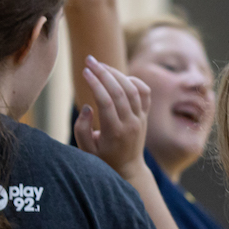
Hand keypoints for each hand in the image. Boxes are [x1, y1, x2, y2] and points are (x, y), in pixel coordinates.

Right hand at [74, 55, 152, 179]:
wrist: (128, 168)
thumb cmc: (103, 158)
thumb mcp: (86, 150)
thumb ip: (82, 129)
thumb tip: (88, 107)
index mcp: (115, 132)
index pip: (106, 102)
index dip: (95, 84)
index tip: (84, 71)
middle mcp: (130, 123)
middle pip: (120, 91)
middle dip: (104, 73)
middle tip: (89, 60)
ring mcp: (140, 118)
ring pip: (133, 89)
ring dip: (117, 73)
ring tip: (101, 65)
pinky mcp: (145, 115)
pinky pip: (145, 93)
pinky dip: (134, 81)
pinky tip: (120, 76)